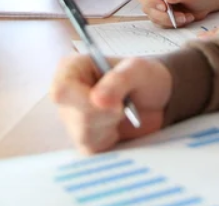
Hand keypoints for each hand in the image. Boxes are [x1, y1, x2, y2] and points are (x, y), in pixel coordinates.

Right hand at [49, 54, 172, 153]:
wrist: (157, 100)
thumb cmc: (143, 78)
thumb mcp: (138, 69)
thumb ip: (119, 79)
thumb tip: (97, 99)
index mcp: (72, 69)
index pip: (61, 90)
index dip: (84, 100)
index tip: (112, 102)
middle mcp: (67, 95)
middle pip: (75, 116)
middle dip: (107, 114)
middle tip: (123, 105)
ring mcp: (72, 120)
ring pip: (84, 135)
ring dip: (110, 126)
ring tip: (121, 113)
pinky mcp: (83, 141)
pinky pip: (93, 149)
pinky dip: (111, 140)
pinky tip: (118, 128)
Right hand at [131, 0, 218, 27]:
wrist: (207, 0)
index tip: (163, 6)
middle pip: (145, 6)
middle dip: (162, 14)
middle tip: (179, 15)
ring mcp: (156, 4)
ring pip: (154, 17)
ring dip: (170, 20)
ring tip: (186, 16)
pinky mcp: (161, 15)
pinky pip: (161, 24)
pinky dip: (174, 23)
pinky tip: (186, 18)